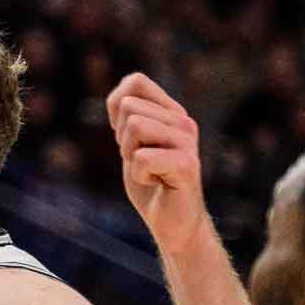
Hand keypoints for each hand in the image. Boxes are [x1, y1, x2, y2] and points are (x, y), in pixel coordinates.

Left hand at [107, 73, 209, 256]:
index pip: (135, 81)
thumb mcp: (132, 144)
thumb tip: (120, 97)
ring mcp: (187, 142)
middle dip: (122, 139)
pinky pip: (142, 157)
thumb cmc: (152, 183)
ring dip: (131, 156)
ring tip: (151, 171)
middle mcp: (184, 122)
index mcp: (172, 113)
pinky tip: (157, 183)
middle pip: (128, 107)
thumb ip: (127, 118)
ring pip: (135, 126)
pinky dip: (139, 175)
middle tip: (142, 161)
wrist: (173, 222)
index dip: (117, 109)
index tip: (128, 137)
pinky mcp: (187, 164)